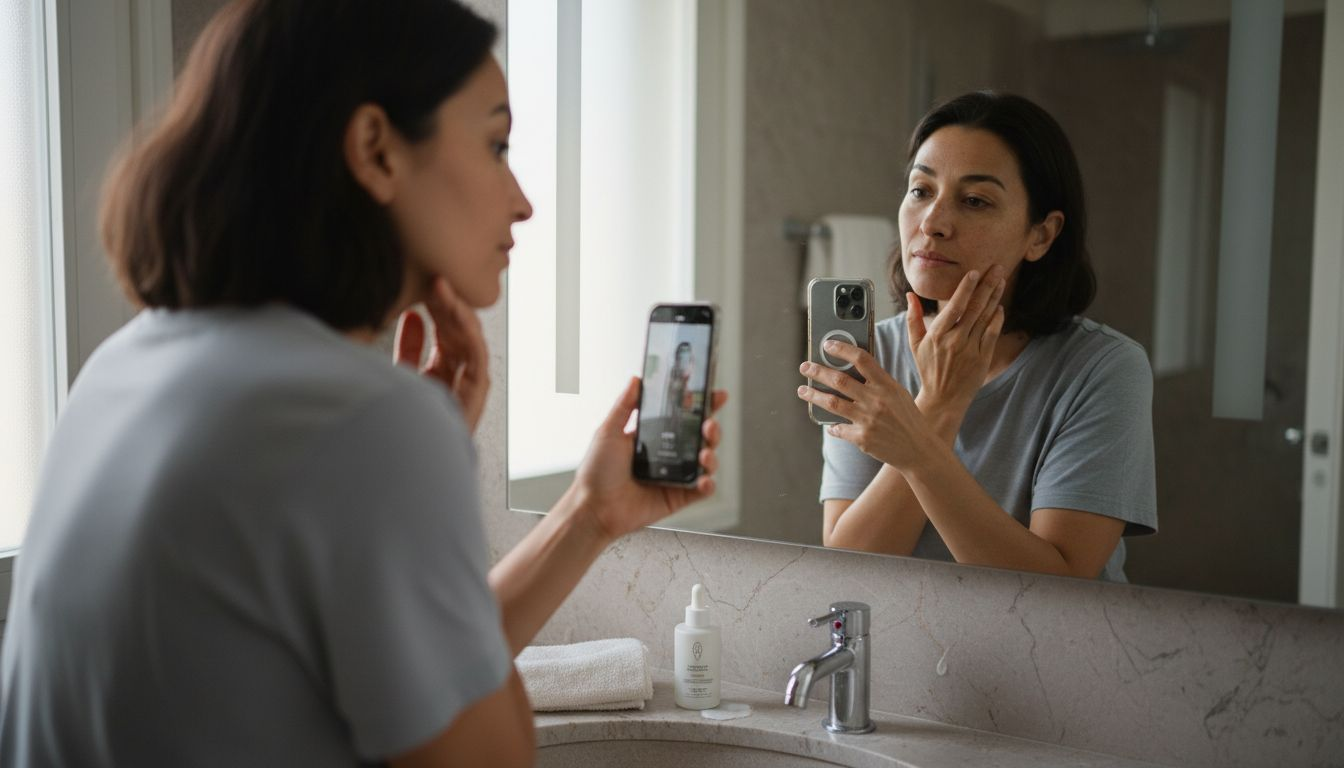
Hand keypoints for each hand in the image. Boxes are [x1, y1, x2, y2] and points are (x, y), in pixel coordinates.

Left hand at [394, 277, 489, 432]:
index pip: (443, 329)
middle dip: (446, 302)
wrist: (406, 460)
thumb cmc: (403, 421)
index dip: (435, 305)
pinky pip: (478, 356)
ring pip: (469, 338)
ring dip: (457, 310)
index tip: (424, 281)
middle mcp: (458, 375)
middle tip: (434, 274)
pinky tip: (458, 312)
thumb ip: (409, 346)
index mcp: (441, 371)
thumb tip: (412, 316)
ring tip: (442, 285)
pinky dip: (469, 332)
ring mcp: (469, 384)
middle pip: (457, 330)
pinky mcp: (477, 393)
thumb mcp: (401, 374)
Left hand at [572, 378, 727, 541]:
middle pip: (699, 436)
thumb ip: (625, 405)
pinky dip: (708, 484)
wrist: (594, 508)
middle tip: (708, 424)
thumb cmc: (596, 472)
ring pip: (705, 461)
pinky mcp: (678, 497)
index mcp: (652, 436)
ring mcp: (674, 476)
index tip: (713, 393)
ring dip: (711, 453)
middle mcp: (666, 455)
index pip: (682, 416)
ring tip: (704, 452)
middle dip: (711, 427)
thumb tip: (636, 379)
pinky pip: (701, 490)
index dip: (700, 405)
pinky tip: (704, 479)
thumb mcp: (608, 431)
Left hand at [797, 343, 934, 470]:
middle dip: (818, 371)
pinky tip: (828, 425)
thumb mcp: (898, 393)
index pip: (861, 359)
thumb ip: (878, 381)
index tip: (827, 345)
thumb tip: (853, 368)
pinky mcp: (862, 439)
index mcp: (886, 385)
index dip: (842, 349)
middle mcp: (876, 400)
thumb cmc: (907, 418)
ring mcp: (868, 420)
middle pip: (840, 380)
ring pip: (832, 402)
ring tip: (802, 390)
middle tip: (804, 367)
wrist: (919, 449)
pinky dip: (832, 426)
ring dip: (814, 395)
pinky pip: (838, 429)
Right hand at [907, 265, 1005, 418]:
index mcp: (937, 335)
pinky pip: (992, 334)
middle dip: (987, 285)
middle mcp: (955, 341)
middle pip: (975, 308)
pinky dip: (997, 319)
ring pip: (986, 318)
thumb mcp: (915, 344)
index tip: (974, 272)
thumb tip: (911, 295)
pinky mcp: (983, 358)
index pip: (955, 306)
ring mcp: (971, 350)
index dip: (966, 288)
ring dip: (995, 297)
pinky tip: (999, 307)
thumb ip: (913, 318)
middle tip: (996, 268)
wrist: (943, 398)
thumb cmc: (928, 369)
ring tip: (1001, 281)